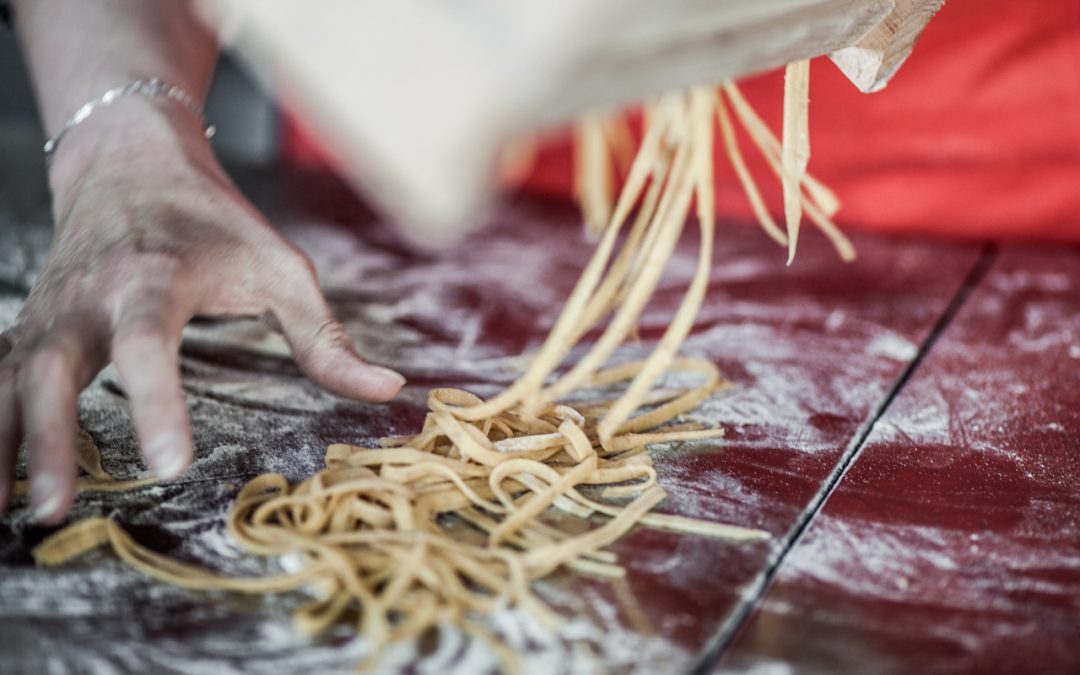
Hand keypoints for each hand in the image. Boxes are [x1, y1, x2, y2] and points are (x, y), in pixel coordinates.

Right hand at [0, 99, 404, 523]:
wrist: (131, 161)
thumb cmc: (215, 221)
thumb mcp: (281, 267)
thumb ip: (326, 337)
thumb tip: (388, 390)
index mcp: (152, 277)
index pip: (149, 345)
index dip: (157, 404)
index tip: (171, 464)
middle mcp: (87, 296)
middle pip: (54, 369)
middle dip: (51, 439)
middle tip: (56, 508)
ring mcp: (47, 311)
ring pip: (10, 379)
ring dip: (4, 443)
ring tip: (4, 514)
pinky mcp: (30, 324)